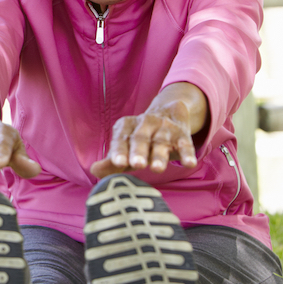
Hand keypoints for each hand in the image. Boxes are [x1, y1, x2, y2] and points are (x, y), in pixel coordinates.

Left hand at [90, 82, 206, 177]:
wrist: (170, 113)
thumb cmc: (139, 140)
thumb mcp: (125, 147)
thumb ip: (111, 161)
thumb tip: (93, 170)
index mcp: (126, 126)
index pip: (121, 139)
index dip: (119, 151)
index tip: (118, 163)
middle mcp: (144, 124)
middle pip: (140, 138)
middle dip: (138, 152)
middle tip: (136, 165)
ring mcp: (164, 128)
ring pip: (161, 142)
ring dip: (159, 155)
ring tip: (157, 169)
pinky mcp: (182, 134)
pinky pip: (185, 144)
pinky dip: (187, 154)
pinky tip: (189, 164)